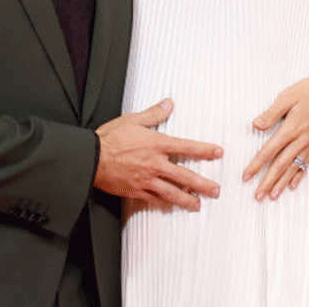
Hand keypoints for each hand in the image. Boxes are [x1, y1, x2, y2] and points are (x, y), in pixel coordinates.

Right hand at [94, 99, 222, 210]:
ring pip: (173, 193)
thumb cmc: (110, 138)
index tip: (218, 152)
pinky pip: (156, 199)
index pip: (187, 147)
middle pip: (185, 176)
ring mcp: (146, 180)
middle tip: (216, 190)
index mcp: (156, 144)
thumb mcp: (132, 120)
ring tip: (199, 204)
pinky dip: (167, 203)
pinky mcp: (137, 192)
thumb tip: (169, 103)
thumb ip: (154, 113)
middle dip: (203, 184)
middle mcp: (155, 164)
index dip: (205, 150)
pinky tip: (173, 206)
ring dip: (188, 199)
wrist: (90, 158)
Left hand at [242, 69, 308, 200]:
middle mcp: (301, 140)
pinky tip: (293, 185)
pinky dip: (299, 176)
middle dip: (267, 182)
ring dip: (282, 183)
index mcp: (291, 128)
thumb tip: (255, 125)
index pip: (269, 151)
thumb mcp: (287, 96)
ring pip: (293, 168)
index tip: (246, 176)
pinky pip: (306, 164)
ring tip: (272, 196)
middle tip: (257, 196)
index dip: (256, 165)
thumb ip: (271, 113)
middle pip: (280, 165)